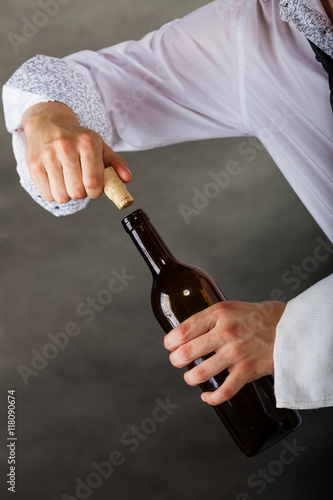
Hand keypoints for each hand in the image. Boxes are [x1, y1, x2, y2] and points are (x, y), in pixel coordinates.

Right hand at [22, 101, 130, 202]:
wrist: (47, 122)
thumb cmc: (78, 139)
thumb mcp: (99, 146)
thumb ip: (116, 163)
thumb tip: (127, 179)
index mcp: (87, 143)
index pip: (93, 183)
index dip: (95, 192)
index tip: (94, 187)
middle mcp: (66, 147)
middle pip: (77, 192)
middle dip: (82, 193)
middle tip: (80, 182)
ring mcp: (48, 156)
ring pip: (62, 196)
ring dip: (67, 194)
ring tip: (68, 181)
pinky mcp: (34, 164)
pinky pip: (48, 195)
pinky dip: (54, 194)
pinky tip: (56, 180)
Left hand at [164, 300, 285, 404]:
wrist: (290, 328)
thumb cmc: (259, 317)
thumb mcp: (231, 308)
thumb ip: (211, 319)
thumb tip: (187, 333)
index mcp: (219, 314)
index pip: (184, 329)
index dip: (171, 341)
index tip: (169, 345)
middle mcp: (225, 332)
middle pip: (187, 352)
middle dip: (177, 360)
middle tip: (178, 361)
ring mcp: (236, 353)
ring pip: (201, 373)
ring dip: (190, 378)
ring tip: (191, 376)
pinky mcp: (247, 371)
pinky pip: (223, 391)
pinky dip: (211, 398)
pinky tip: (206, 396)